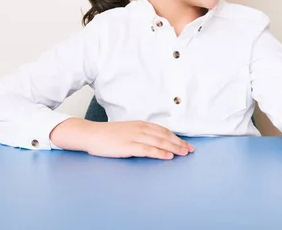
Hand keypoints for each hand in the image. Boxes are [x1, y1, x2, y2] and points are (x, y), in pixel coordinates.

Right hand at [50, 118, 193, 159]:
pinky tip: (168, 157)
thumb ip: (140, 134)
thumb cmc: (107, 135)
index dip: (176, 137)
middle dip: (179, 143)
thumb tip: (153, 141)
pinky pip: (148, 149)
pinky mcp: (128, 146)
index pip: (163, 130)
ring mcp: (134, 137)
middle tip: (190, 150)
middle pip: (164, 136)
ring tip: (184, 153)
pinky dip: (159, 153)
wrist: (91, 134)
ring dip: (173, 148)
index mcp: (140, 124)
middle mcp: (140, 128)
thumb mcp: (127, 130)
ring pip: (159, 142)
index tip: (186, 143)